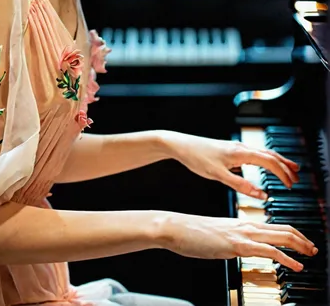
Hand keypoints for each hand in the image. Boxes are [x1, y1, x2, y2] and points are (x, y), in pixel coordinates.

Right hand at [153, 211, 316, 271]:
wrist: (176, 227)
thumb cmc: (192, 233)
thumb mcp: (216, 236)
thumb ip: (230, 240)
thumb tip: (237, 248)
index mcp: (241, 223)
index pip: (274, 226)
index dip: (293, 233)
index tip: (303, 242)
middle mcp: (246, 225)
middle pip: (284, 229)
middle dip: (303, 239)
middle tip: (314, 248)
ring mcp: (242, 234)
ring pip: (281, 236)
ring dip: (300, 246)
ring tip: (311, 255)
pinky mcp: (237, 244)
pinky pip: (269, 251)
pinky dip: (287, 259)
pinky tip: (295, 266)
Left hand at [160, 130, 299, 198]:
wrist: (180, 144)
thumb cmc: (196, 158)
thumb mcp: (218, 175)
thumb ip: (240, 186)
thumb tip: (261, 195)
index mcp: (239, 153)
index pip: (268, 161)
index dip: (282, 173)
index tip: (291, 184)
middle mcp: (240, 147)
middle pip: (269, 154)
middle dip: (284, 165)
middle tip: (297, 176)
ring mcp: (235, 148)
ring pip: (262, 153)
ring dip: (276, 161)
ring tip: (287, 169)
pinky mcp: (229, 150)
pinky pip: (253, 154)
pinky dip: (264, 160)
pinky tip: (263, 166)